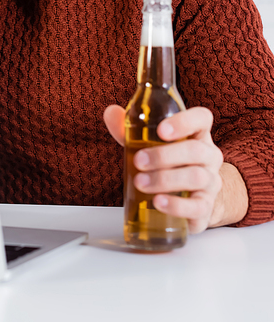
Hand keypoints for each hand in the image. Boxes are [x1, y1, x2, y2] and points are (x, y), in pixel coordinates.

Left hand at [104, 105, 224, 232]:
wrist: (192, 199)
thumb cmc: (169, 163)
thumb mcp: (148, 142)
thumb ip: (128, 128)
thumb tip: (111, 113)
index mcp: (197, 134)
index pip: (201, 118)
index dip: (184, 121)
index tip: (161, 130)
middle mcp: (209, 155)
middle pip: (195, 150)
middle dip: (163, 155)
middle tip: (138, 161)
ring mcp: (211, 182)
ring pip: (196, 177)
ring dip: (165, 179)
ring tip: (140, 183)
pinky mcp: (206, 207)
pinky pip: (198, 206)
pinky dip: (177, 205)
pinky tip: (158, 202)